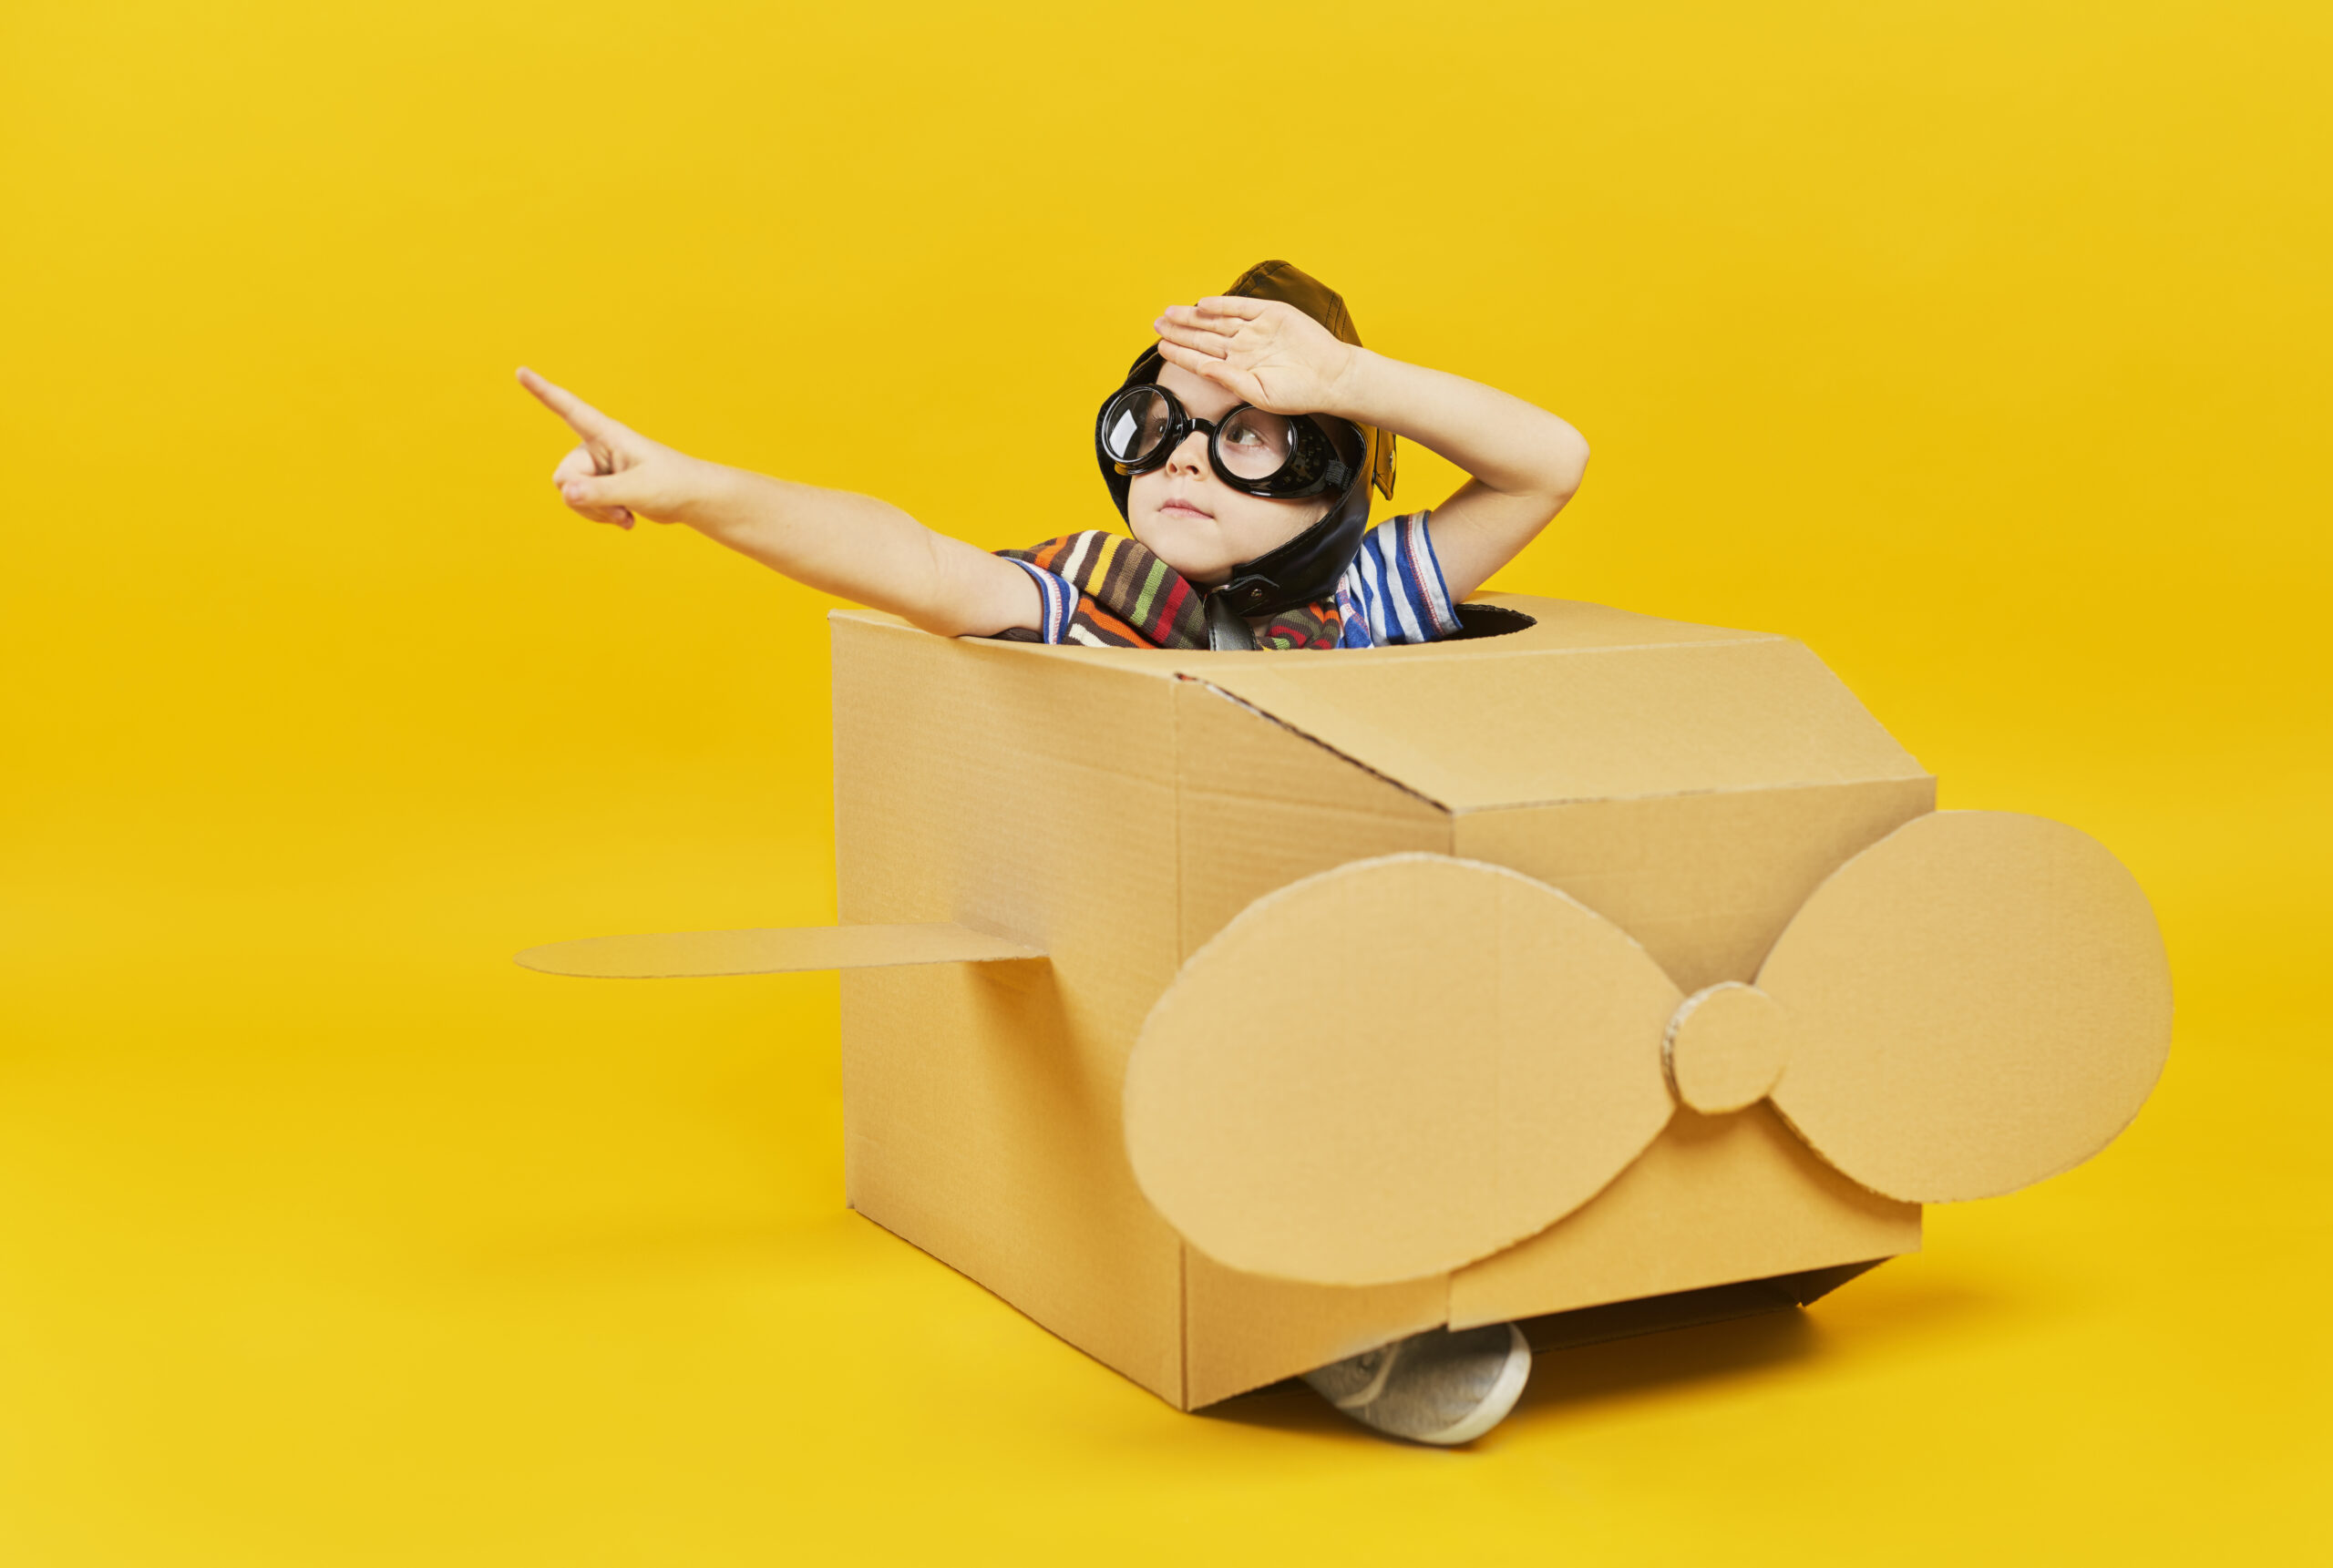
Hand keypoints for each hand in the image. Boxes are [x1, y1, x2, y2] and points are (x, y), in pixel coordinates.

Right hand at [516, 367, 713, 529]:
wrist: (690, 500)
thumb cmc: (671, 485)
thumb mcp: (637, 489)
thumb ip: (601, 492)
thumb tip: (566, 493)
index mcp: (607, 434)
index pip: (569, 408)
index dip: (543, 391)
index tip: (521, 371)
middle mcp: (596, 447)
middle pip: (564, 476)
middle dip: (586, 498)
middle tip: (620, 506)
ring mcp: (596, 468)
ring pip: (570, 495)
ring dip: (595, 511)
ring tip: (626, 513)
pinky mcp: (599, 486)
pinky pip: (580, 505)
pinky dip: (600, 516)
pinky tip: (626, 518)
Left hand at [1151, 297, 1360, 414]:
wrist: (1332, 377)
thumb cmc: (1299, 393)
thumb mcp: (1259, 394)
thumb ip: (1229, 380)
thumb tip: (1202, 369)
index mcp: (1238, 369)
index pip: (1201, 359)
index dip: (1180, 353)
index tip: (1161, 348)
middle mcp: (1243, 347)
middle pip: (1204, 336)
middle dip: (1179, 331)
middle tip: (1157, 324)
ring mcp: (1256, 330)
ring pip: (1217, 320)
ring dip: (1193, 317)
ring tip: (1170, 313)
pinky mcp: (1271, 314)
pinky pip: (1242, 307)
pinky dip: (1222, 304)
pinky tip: (1202, 304)